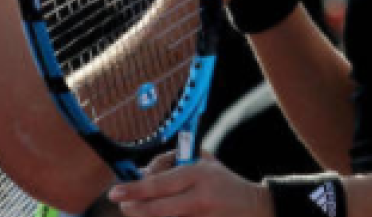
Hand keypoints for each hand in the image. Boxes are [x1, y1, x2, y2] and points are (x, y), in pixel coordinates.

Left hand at [108, 152, 272, 216]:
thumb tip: (141, 174)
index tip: (115, 192)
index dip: (133, 189)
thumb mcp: (202, 160)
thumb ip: (171, 163)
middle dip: (134, 208)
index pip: (158, 184)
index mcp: (198, 175)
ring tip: (142, 209)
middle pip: (156, 210)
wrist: (255, 208)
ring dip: (147, 216)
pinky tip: (162, 215)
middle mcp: (200, 198)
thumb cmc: (223, 181)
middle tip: (124, 204)